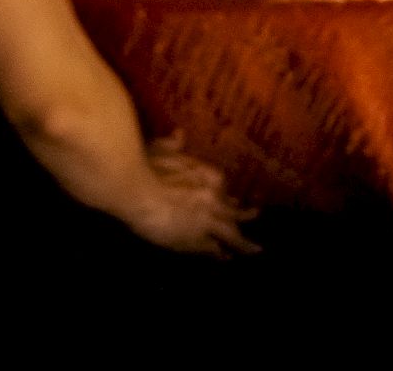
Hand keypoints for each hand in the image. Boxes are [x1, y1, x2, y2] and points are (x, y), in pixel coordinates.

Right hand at [132, 134, 260, 256]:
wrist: (137, 192)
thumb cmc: (146, 166)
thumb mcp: (160, 148)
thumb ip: (172, 143)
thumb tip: (180, 134)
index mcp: (209, 175)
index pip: (224, 187)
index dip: (228, 195)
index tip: (234, 199)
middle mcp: (214, 198)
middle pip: (235, 212)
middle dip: (246, 215)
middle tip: (255, 216)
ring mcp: (208, 220)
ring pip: (232, 234)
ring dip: (243, 243)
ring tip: (254, 249)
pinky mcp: (196, 240)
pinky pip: (213, 249)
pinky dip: (219, 254)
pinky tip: (224, 258)